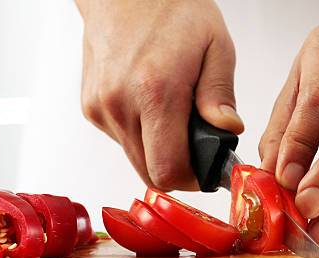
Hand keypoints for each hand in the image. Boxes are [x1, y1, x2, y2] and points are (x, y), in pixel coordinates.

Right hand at [77, 0, 243, 189]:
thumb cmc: (171, 9)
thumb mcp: (215, 46)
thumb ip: (220, 95)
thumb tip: (227, 131)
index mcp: (155, 92)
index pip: (168, 170)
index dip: (192, 179)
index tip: (206, 171)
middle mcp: (120, 104)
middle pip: (150, 173)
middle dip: (178, 168)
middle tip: (196, 148)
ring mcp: (101, 108)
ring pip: (135, 159)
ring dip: (158, 151)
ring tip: (174, 120)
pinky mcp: (91, 107)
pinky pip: (122, 140)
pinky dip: (141, 135)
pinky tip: (151, 108)